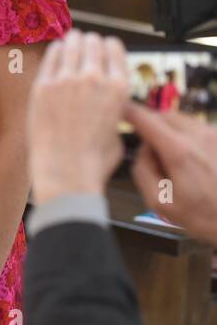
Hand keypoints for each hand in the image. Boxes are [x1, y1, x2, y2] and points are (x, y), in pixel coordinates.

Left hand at [27, 30, 130, 203]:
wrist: (66, 170)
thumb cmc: (93, 159)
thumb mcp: (118, 130)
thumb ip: (115, 109)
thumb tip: (110, 104)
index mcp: (119, 88)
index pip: (115, 49)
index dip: (108, 46)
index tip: (103, 46)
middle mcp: (95, 78)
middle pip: (93, 42)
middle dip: (89, 42)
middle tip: (84, 42)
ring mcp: (67, 80)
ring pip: (71, 44)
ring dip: (72, 41)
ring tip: (70, 41)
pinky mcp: (43, 85)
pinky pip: (51, 56)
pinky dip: (55, 51)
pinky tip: (55, 50)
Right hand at [126, 103, 216, 244]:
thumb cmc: (200, 215)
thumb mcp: (158, 202)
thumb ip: (142, 170)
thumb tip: (143, 148)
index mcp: (178, 151)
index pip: (145, 118)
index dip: (128, 111)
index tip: (117, 109)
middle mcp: (198, 135)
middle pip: (163, 115)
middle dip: (151, 125)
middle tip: (152, 151)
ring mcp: (214, 134)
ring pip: (181, 120)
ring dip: (170, 131)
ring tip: (175, 158)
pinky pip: (197, 128)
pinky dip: (187, 136)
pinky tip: (193, 160)